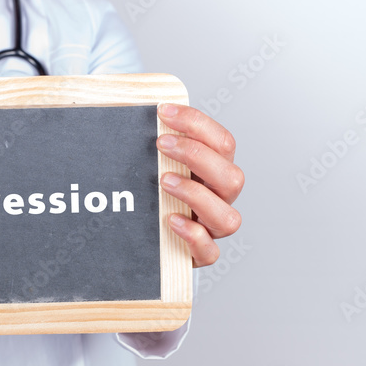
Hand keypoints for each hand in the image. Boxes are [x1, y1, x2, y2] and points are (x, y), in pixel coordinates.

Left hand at [156, 104, 243, 266]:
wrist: (143, 235)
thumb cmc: (152, 193)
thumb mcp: (154, 163)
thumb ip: (153, 143)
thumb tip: (133, 111)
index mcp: (215, 172)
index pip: (222, 142)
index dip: (197, 123)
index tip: (164, 111)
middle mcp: (219, 199)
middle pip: (232, 177)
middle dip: (197, 155)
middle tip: (162, 144)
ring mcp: (211, 228)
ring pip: (228, 218)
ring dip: (196, 195)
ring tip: (164, 181)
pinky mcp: (199, 254)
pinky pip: (209, 252)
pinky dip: (193, 236)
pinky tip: (170, 220)